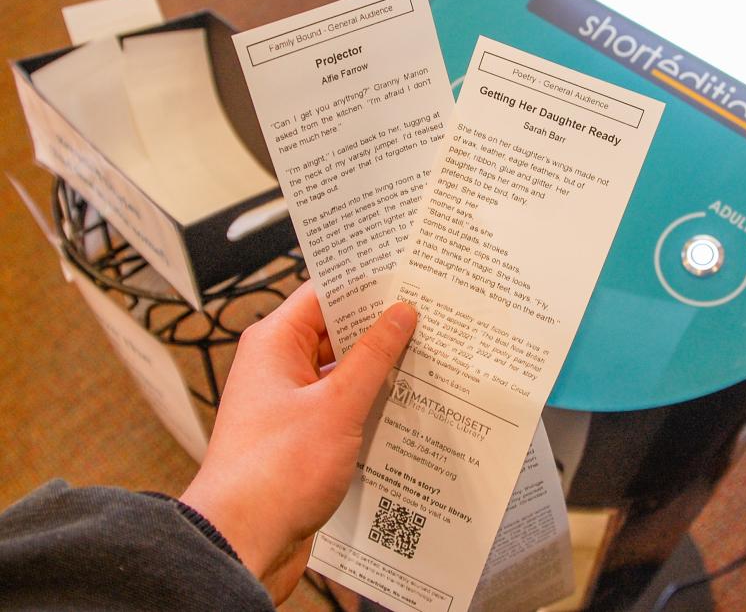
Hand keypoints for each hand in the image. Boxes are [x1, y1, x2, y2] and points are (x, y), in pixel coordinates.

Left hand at [180, 282, 416, 602]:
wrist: (241, 543)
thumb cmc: (273, 473)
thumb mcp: (338, 405)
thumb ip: (373, 357)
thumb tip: (399, 316)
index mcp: (273, 343)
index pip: (323, 293)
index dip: (364, 284)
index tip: (405, 279)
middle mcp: (276, 367)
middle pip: (334, 332)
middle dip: (379, 330)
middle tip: (426, 321)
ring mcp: (286, 402)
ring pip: (339, 371)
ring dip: (375, 371)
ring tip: (424, 363)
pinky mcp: (298, 435)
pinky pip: (338, 405)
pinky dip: (365, 404)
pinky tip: (402, 408)